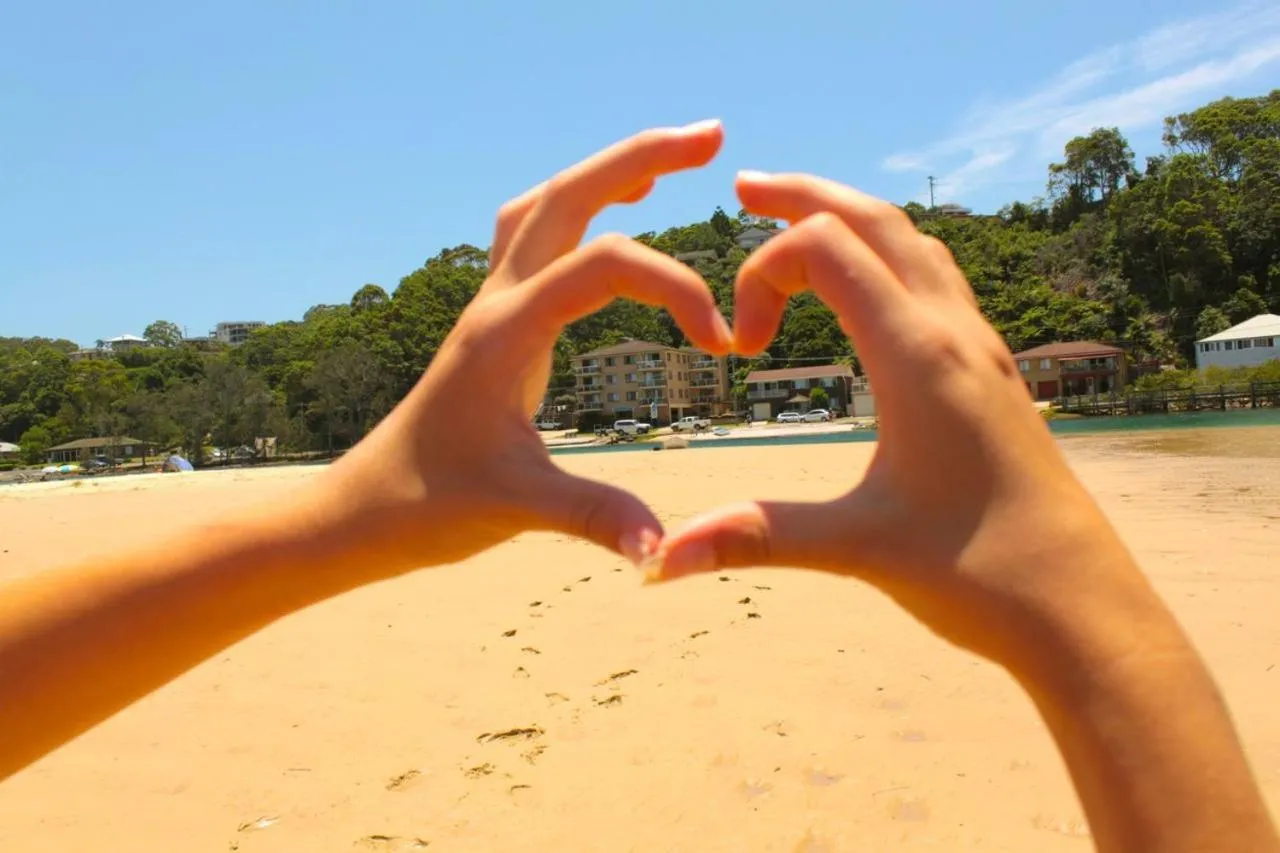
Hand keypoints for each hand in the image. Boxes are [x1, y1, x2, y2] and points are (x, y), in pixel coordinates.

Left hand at [314, 122, 732, 578]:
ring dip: (604, 174)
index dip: (675, 287)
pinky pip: (533, 239)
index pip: (604, 265)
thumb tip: (663, 552)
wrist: (362, 509)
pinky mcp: (492, 322)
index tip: (721, 345)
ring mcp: (490, 306)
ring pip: (545, 206)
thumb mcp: (518, 509)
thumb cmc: (426, 505)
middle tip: (713, 137)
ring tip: (668, 163)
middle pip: (567, 195)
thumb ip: (596, 518)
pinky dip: (577, 211)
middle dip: (641, 156)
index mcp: (505, 331)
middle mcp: (496, 302)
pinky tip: (609, 220)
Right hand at [652, 172, 1149, 669]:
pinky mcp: (993, 374)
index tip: (739, 347)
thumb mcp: (856, 548)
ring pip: (916, 243)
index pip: (825, 248)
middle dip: (804, 195)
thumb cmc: (981, 572)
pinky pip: (940, 281)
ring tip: (799, 225)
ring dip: (853, 219)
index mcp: (918, 356)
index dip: (760, 273)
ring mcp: (982, 349)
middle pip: (875, 219)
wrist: (1081, 605)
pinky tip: (871, 293)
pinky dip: (890, 257)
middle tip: (744, 187)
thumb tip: (660, 564)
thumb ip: (753, 538)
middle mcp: (954, 334)